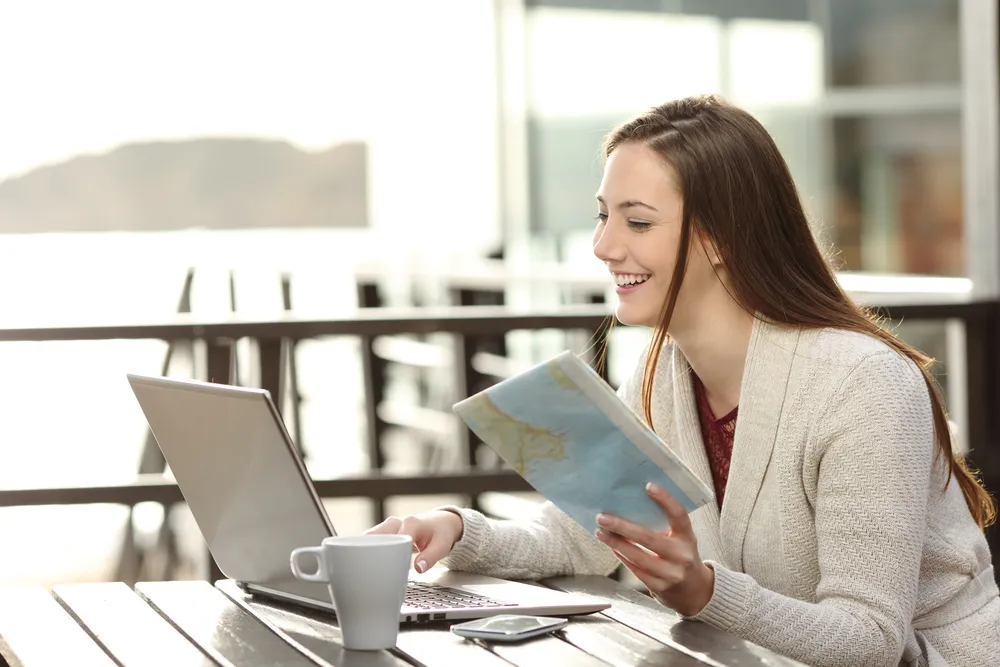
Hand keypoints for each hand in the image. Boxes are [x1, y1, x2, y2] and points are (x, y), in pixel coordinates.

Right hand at [365, 510, 464, 573]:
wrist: (441, 522)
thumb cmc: (441, 533)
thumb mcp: (442, 545)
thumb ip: (431, 557)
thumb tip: (418, 568)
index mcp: (410, 523)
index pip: (393, 539)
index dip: (385, 554)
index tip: (380, 568)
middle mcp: (396, 522)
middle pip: (374, 536)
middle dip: (366, 551)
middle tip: (362, 570)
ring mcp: (389, 526)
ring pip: (369, 537)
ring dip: (363, 550)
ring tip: (357, 568)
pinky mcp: (385, 531)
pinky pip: (371, 539)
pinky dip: (365, 549)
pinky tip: (360, 562)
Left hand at [594, 483, 713, 616]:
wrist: (695, 591)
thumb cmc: (681, 556)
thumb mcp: (680, 539)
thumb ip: (663, 525)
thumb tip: (630, 505)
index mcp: (687, 538)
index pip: (679, 515)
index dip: (666, 500)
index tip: (648, 486)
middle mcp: (682, 555)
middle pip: (649, 538)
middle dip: (622, 527)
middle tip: (603, 517)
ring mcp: (671, 573)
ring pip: (638, 556)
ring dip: (616, 543)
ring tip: (600, 532)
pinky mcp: (660, 588)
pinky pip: (636, 570)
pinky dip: (622, 557)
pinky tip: (612, 547)